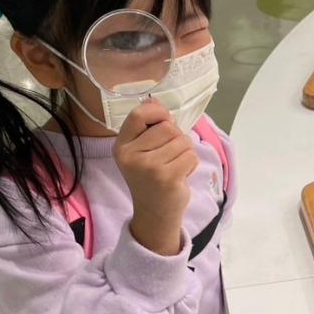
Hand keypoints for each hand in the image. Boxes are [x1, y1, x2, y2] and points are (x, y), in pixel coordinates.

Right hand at [114, 99, 198, 255]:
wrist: (154, 213)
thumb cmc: (151, 177)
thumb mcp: (142, 151)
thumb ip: (148, 126)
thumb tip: (154, 99)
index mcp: (121, 145)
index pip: (139, 114)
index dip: (158, 112)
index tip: (164, 121)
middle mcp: (131, 156)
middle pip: (168, 127)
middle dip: (176, 138)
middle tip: (169, 156)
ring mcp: (148, 167)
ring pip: (182, 141)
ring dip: (185, 152)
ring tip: (174, 167)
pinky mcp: (167, 177)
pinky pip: (191, 155)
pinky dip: (191, 164)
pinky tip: (180, 175)